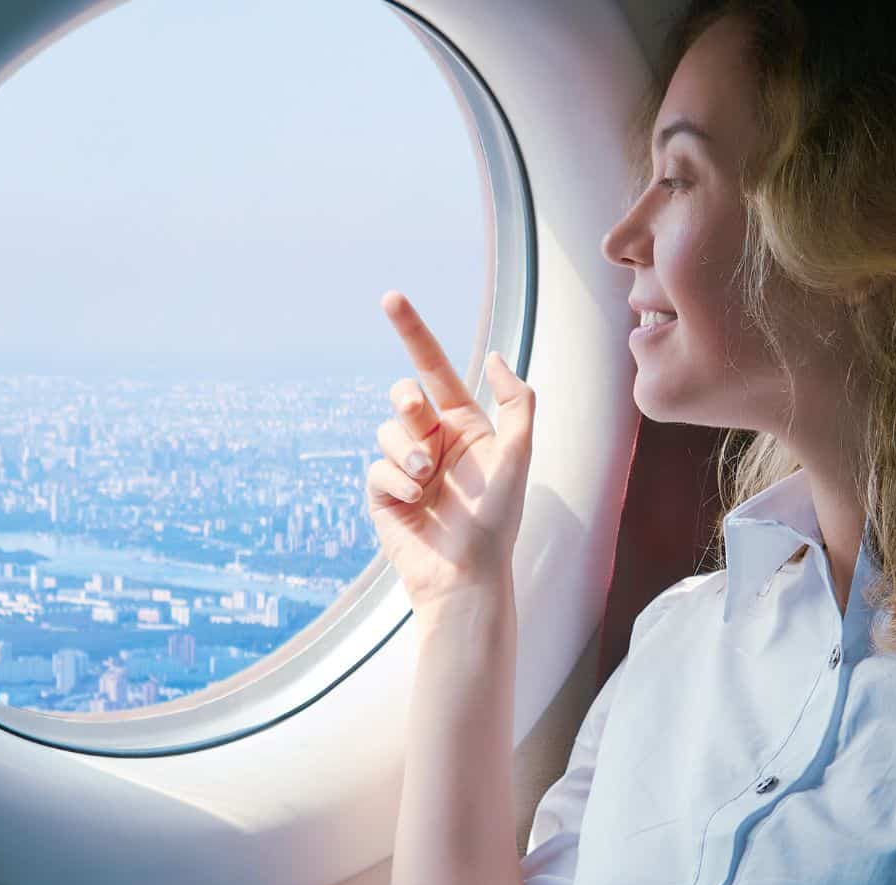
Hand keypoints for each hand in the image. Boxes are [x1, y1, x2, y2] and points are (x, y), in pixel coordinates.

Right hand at [366, 290, 535, 619]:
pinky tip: (416, 504)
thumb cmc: (497, 520)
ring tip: (426, 480)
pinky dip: (396, 482)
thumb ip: (516, 401)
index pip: (434, 367)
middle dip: (407, 401)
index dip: (412, 331)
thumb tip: (494, 356)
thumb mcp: (518, 455)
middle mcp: (432, 440)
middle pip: (404, 394)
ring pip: (386, 430)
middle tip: (419, 414)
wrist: (465, 576)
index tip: (390, 297)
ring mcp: (405, 466)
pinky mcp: (383, 493)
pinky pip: (376, 468)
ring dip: (406, 452)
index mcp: (464, 424)